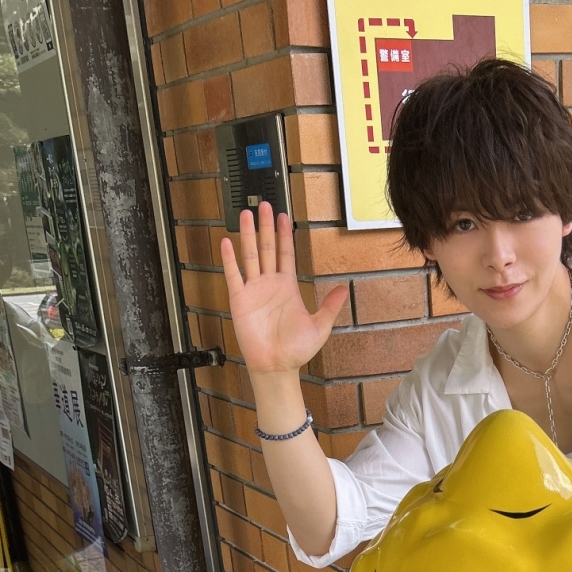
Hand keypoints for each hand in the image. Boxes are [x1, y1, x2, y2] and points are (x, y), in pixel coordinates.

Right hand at [221, 202, 347, 375]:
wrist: (277, 366)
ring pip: (250, 256)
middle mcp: (270, 284)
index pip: (285, 254)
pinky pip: (234, 275)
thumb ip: (330, 305)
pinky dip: (229, 259)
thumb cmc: (296, 350)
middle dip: (266, 227)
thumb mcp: (320, 325)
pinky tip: (227, 242)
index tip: (284, 217)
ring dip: (248, 235)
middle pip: (266, 248)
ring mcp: (254, 290)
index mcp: (288, 287)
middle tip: (265, 206)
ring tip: (247, 215)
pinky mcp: (240, 300)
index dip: (284, 235)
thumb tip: (344, 288)